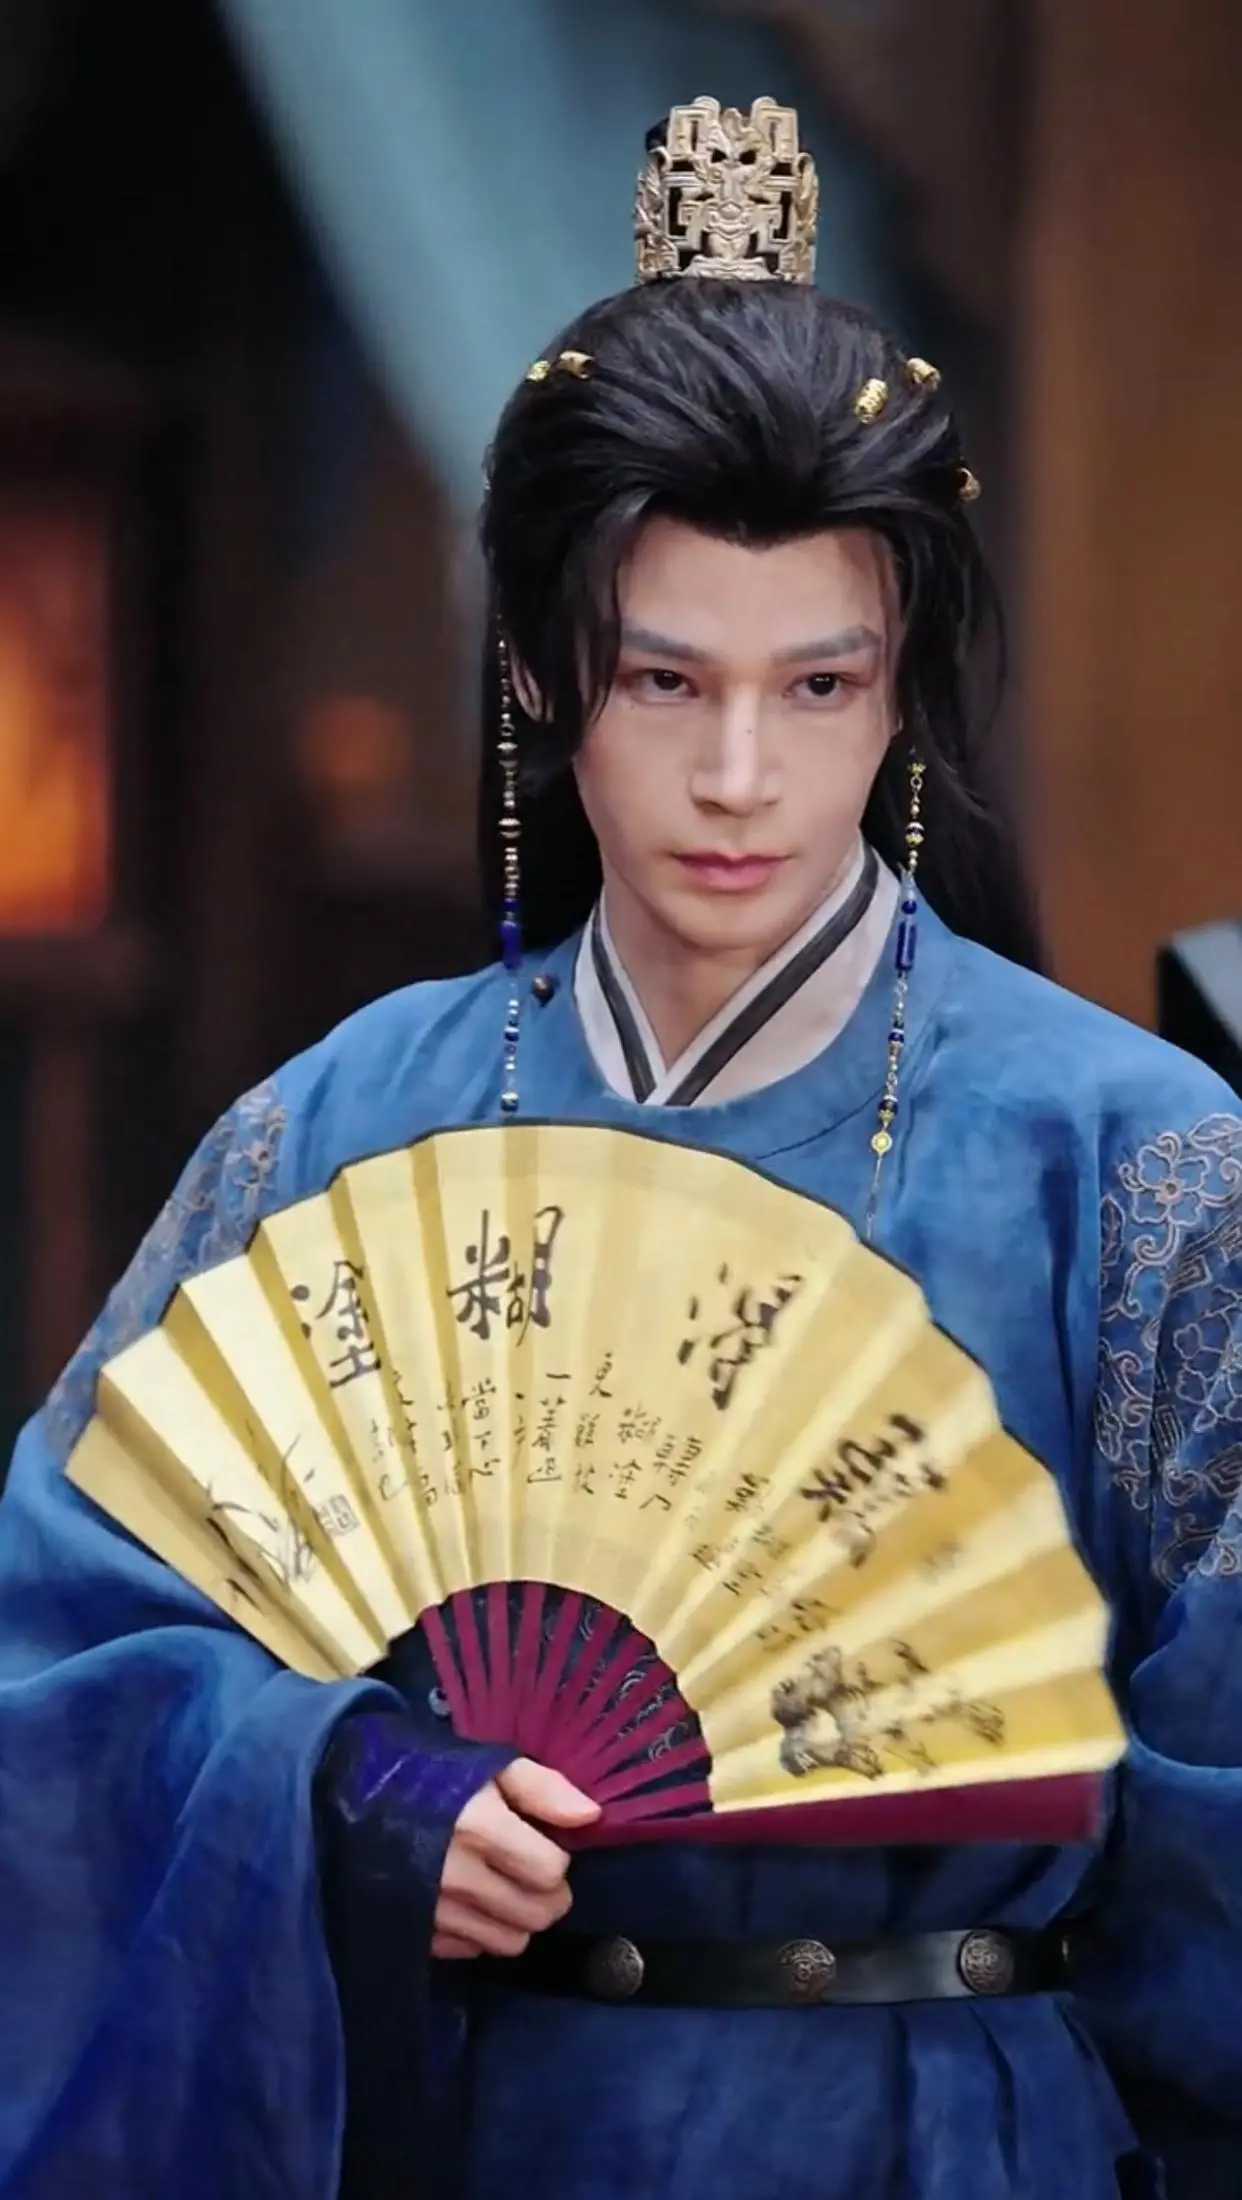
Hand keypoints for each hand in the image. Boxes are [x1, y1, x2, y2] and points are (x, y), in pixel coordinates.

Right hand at [432, 1757, 599, 1960]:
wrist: (346, 1794)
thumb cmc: (426, 1772)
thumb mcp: (487, 1763)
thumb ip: (542, 1787)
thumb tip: (592, 1816)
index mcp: (478, 1826)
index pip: (551, 1871)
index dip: (556, 1857)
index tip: (543, 1843)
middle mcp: (457, 1876)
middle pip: (536, 1914)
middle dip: (546, 1895)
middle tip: (531, 1870)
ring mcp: (433, 1911)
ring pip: (509, 1942)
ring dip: (516, 1919)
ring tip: (501, 1887)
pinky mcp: (414, 1932)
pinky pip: (471, 1951)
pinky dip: (479, 1933)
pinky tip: (468, 1902)